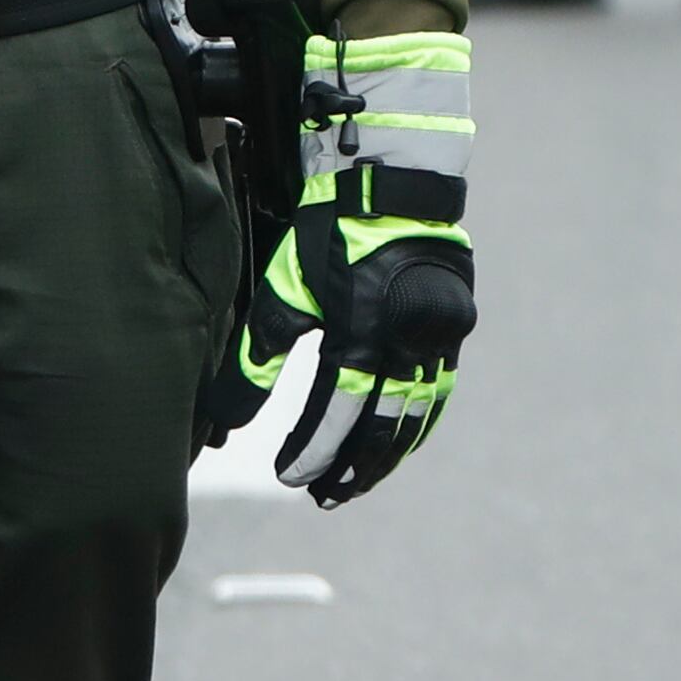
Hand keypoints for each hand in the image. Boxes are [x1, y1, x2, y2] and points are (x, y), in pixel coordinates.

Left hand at [224, 29, 472, 506]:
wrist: (392, 184)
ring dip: (385, 456)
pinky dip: (414, 425)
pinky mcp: (450, 334)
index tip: (290, 477)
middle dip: (351, 467)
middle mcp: (407, 349)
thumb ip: (261, 351)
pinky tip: (397, 442)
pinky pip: (434, 395)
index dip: (313, 449)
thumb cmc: (331, 228)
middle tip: (324, 496)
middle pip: (380, 428)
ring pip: (413, 419)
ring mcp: (435, 344)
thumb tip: (230, 415)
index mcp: (363, 339)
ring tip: (356, 484)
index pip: (336, 415)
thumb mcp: (285, 283)